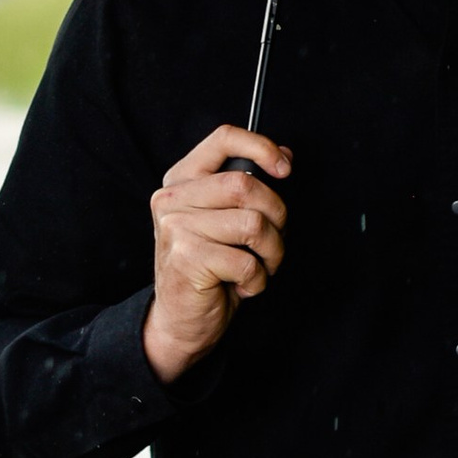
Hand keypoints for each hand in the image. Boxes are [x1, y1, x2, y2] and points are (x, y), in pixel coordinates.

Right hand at [144, 125, 289, 383]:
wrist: (181, 319)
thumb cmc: (209, 267)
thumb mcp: (226, 219)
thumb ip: (248, 186)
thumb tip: (284, 157)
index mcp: (182, 179)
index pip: (223, 138)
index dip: (261, 147)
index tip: (284, 169)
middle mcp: (172, 198)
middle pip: (246, 185)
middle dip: (277, 216)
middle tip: (272, 241)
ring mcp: (176, 227)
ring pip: (254, 225)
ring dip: (271, 253)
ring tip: (259, 266)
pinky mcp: (187, 258)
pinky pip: (247, 262)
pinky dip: (257, 280)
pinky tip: (241, 285)